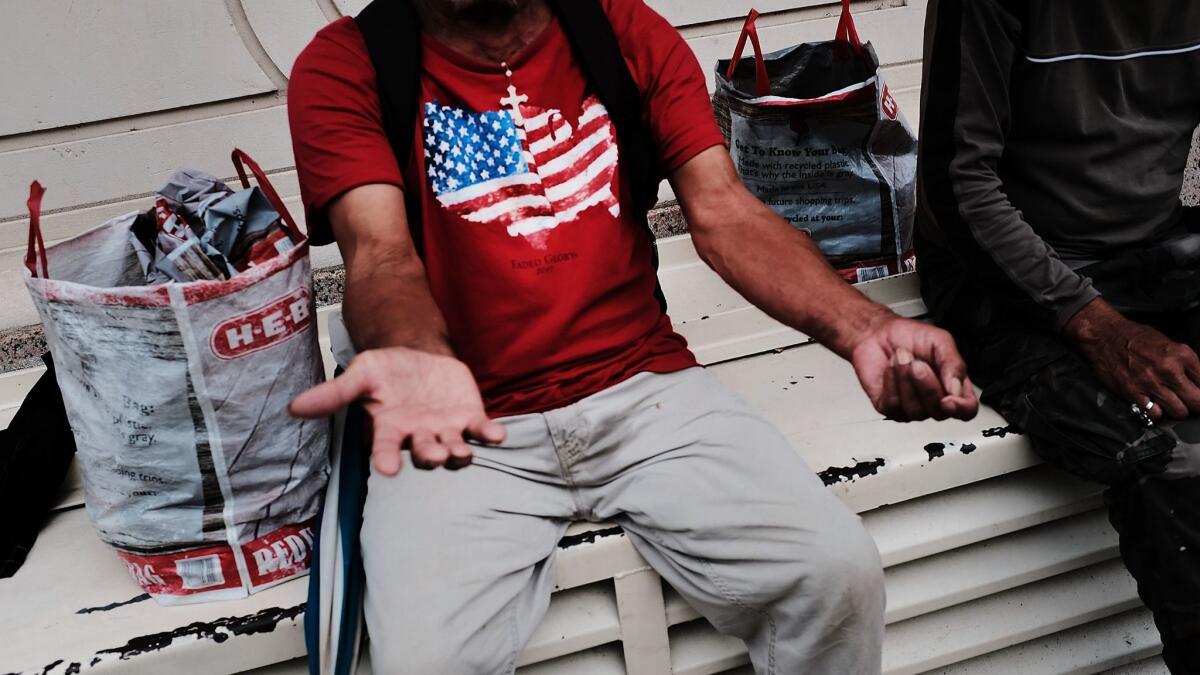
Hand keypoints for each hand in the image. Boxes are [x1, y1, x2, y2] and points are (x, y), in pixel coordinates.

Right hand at [289, 347, 505, 474]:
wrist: (418, 354)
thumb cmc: (385, 370)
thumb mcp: (360, 376)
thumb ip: (333, 394)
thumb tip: (293, 408)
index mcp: (391, 430)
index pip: (386, 449)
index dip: (387, 458)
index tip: (387, 469)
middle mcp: (419, 436)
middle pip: (425, 452)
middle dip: (430, 455)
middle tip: (433, 455)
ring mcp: (447, 429)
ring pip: (454, 448)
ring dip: (460, 452)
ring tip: (462, 452)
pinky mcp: (470, 418)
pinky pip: (482, 431)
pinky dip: (490, 434)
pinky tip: (497, 435)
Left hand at [850, 315, 978, 421]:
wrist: (879, 332)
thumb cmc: (910, 336)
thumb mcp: (940, 341)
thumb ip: (953, 364)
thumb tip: (956, 389)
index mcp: (953, 385)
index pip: (966, 410)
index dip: (961, 408)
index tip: (948, 399)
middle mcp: (934, 400)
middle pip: (939, 412)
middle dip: (926, 386)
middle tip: (917, 363)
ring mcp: (911, 406)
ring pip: (915, 411)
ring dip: (906, 380)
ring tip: (902, 358)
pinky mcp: (889, 407)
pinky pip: (893, 405)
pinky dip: (891, 382)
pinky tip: (891, 368)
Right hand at [1064, 299, 1199, 420]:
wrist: (1104, 336)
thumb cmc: (1136, 338)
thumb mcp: (1169, 343)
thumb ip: (1185, 363)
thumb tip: (1198, 379)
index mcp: (1182, 354)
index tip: (1198, 392)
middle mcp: (1169, 369)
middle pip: (1197, 401)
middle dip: (1197, 405)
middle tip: (1191, 403)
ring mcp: (1151, 383)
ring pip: (1179, 412)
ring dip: (1177, 410)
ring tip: (1172, 404)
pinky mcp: (1133, 393)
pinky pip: (1154, 414)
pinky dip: (1156, 413)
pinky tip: (1154, 406)